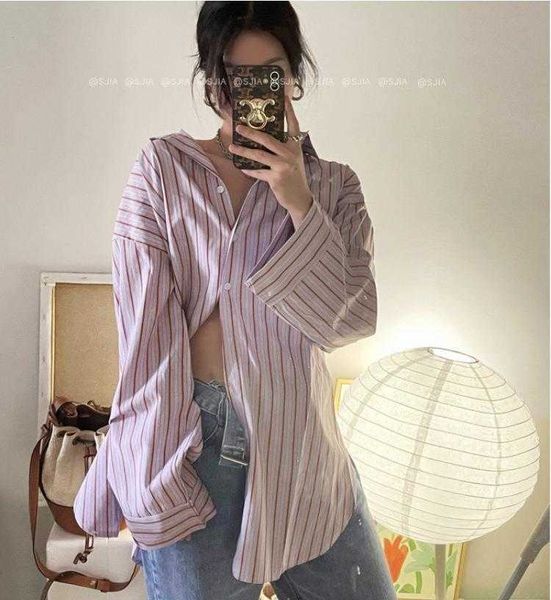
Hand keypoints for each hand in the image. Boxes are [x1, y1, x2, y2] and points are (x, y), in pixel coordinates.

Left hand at [228, 96, 312, 222]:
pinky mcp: (276, 178)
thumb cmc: (294, 176)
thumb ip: (282, 148)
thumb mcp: (292, 159)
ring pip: (259, 155)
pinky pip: (258, 172)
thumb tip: (261, 137)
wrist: (300, 197)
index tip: (284, 98)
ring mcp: (283, 166)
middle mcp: (290, 154)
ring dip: (243, 151)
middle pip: (268, 139)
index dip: (289, 111)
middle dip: (251, 133)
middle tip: (239, 127)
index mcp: (295, 146)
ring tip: (232, 147)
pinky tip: (242, 168)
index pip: (293, 125)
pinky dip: (249, 170)